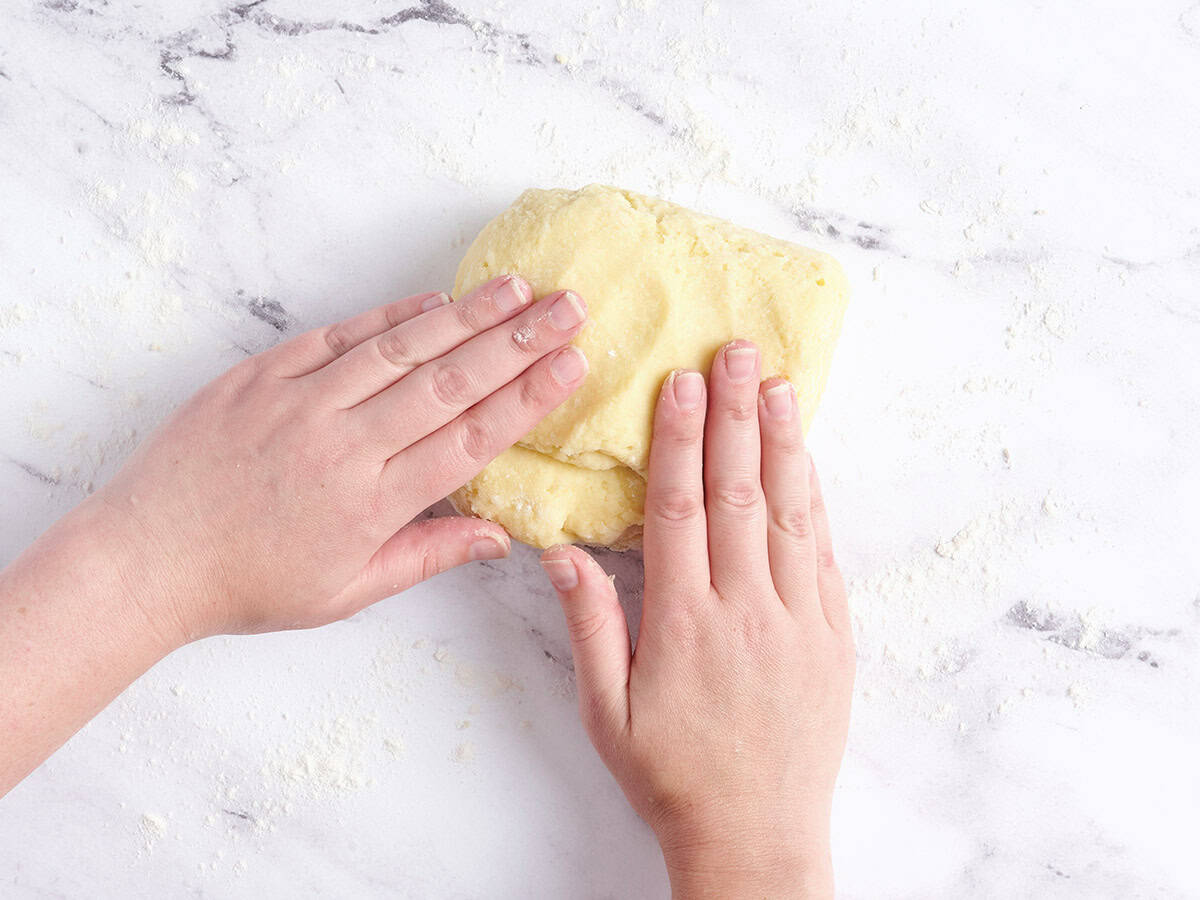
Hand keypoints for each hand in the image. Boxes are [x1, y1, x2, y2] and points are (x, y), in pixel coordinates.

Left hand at [91, 274, 589, 639]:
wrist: (146, 556)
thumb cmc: (248, 582)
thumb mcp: (346, 591)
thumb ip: (428, 555)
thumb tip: (499, 538)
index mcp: (372, 502)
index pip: (471, 439)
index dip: (528, 398)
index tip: (573, 365)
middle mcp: (345, 444)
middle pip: (450, 383)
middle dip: (518, 341)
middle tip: (569, 307)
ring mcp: (301, 402)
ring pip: (401, 350)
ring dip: (466, 316)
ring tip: (518, 288)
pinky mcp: (262, 374)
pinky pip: (338, 336)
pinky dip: (388, 316)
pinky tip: (433, 297)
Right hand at [540, 341, 853, 898]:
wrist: (755, 835)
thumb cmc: (670, 774)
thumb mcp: (606, 710)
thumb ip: (589, 623)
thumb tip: (562, 550)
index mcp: (683, 621)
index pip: (680, 507)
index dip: (680, 439)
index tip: (682, 383)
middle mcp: (746, 608)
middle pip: (739, 492)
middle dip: (736, 415)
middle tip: (737, 352)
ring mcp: (798, 620)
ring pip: (791, 513)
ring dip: (784, 443)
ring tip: (780, 385)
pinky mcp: (833, 637)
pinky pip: (824, 555)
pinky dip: (816, 501)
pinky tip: (808, 462)